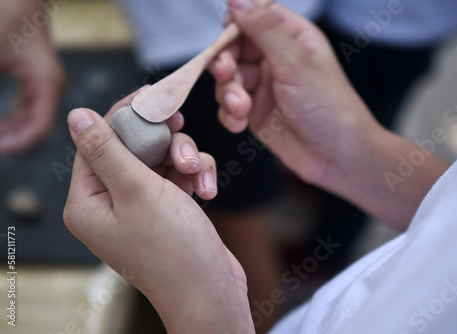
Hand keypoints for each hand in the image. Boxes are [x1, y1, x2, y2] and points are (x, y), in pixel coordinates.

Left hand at [0, 0, 64, 153]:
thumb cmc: (8, 12)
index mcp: (47, 83)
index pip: (39, 129)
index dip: (15, 144)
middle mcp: (50, 86)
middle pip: (35, 128)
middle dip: (10, 139)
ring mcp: (44, 83)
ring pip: (30, 121)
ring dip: (9, 131)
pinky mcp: (34, 79)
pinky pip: (25, 109)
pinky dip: (9, 119)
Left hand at [63, 89, 253, 332]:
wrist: (210, 292)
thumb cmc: (172, 248)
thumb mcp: (136, 190)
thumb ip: (106, 149)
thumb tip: (77, 115)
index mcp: (88, 201)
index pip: (97, 141)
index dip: (125, 115)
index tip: (152, 96)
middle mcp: (110, 204)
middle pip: (133, 147)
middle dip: (163, 141)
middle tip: (181, 127)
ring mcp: (140, 209)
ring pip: (160, 159)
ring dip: (184, 159)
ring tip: (199, 174)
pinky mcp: (166, 212)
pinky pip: (176, 178)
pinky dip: (194, 177)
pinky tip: (208, 190)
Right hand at [210, 1, 376, 184]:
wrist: (338, 157)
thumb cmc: (329, 107)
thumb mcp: (295, 63)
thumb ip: (264, 30)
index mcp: (292, 38)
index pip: (254, 16)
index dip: (236, 24)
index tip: (227, 38)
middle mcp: (275, 59)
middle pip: (234, 48)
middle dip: (225, 62)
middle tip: (226, 73)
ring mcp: (264, 87)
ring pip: (228, 78)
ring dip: (229, 93)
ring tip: (242, 109)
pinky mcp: (255, 112)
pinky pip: (229, 106)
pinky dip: (229, 114)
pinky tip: (240, 123)